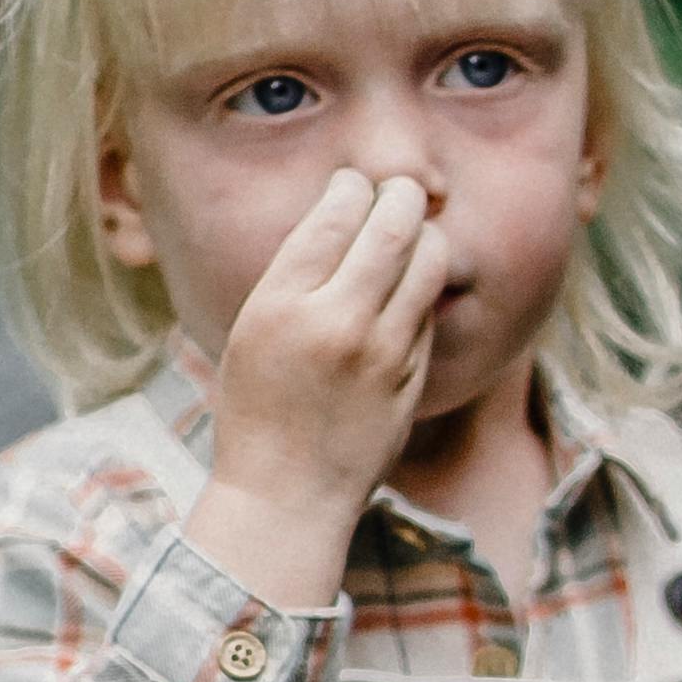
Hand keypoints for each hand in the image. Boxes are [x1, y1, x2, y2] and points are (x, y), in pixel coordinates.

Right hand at [187, 172, 453, 613]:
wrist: (287, 498)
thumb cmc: (258, 412)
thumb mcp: (252, 333)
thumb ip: (295, 277)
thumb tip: (341, 215)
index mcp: (282, 305)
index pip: (335, 215)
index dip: (352, 187)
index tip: (354, 184)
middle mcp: (337, 322)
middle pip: (393, 225)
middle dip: (403, 196)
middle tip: (401, 191)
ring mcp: (383, 353)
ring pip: (429, 262)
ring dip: (426, 236)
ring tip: (414, 235)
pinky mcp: (413, 379)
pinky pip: (429, 312)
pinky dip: (422, 292)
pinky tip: (407, 295)